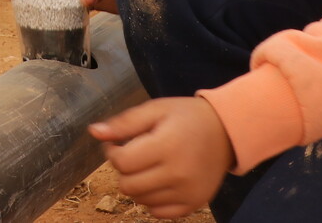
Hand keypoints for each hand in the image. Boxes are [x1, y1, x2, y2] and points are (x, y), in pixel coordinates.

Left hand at [90, 97, 234, 218]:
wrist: (226, 132)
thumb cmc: (187, 117)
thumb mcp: (156, 109)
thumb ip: (124, 123)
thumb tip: (94, 132)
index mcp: (167, 145)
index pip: (122, 162)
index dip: (113, 152)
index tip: (119, 143)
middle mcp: (178, 173)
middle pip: (128, 185)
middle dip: (124, 169)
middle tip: (134, 154)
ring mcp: (187, 192)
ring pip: (141, 200)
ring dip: (137, 184)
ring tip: (149, 165)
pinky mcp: (193, 204)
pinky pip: (158, 212)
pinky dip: (152, 199)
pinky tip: (160, 180)